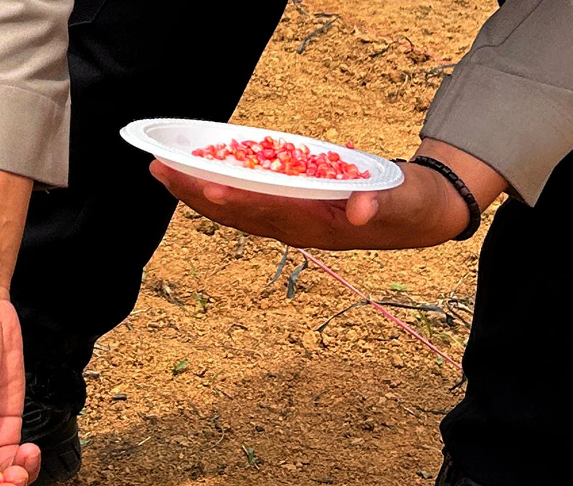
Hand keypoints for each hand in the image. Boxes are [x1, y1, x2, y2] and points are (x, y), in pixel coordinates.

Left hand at [150, 139, 506, 251]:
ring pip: (232, 211)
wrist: (413, 218)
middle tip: (159, 170)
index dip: (236, 199)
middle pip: (235, 213)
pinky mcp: (287, 211)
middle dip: (196, 193)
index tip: (208, 184)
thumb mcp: (401, 202)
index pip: (267, 212)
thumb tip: (362, 209)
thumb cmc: (406, 206)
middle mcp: (293, 229)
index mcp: (316, 227)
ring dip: (195, 192)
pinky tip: (194, 175)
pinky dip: (216, 189)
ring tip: (161, 171)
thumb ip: (381, 204)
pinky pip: (243, 202)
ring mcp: (287, 222)